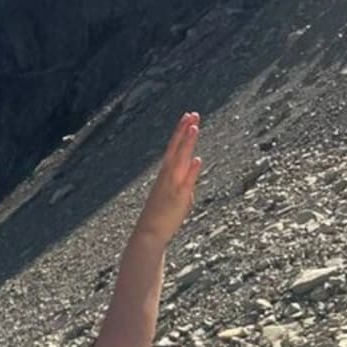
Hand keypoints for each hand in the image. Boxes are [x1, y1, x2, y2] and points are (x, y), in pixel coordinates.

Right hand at [134, 113, 202, 247]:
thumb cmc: (161, 215)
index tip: (188, 117)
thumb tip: (194, 165)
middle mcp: (168, 176)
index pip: (174, 147)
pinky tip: (197, 159)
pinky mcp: (179, 197)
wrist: (149, 233)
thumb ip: (186, 177)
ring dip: (187, 143)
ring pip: (181, 159)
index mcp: (166, 173)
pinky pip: (186, 181)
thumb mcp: (176, 192)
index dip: (181, 132)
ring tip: (194, 127)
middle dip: (184, 130)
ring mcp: (173, 185)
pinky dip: (191, 170)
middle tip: (192, 114)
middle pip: (177, 148)